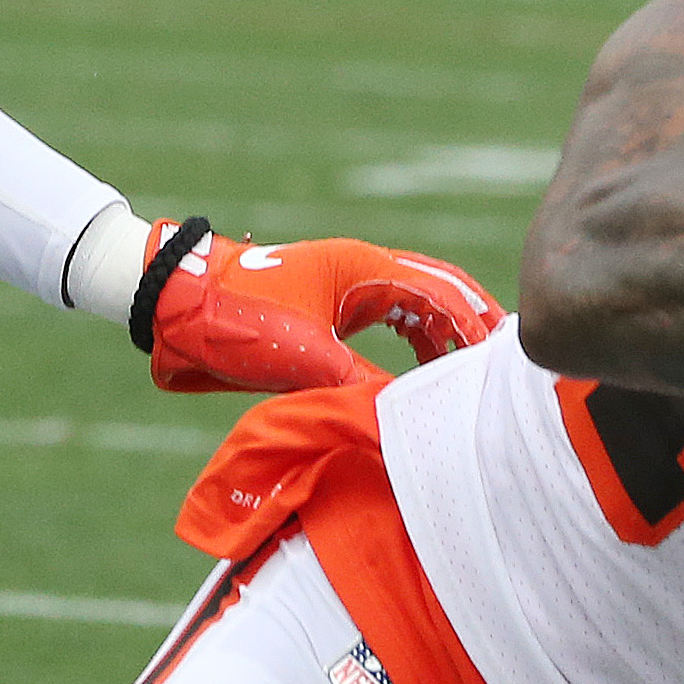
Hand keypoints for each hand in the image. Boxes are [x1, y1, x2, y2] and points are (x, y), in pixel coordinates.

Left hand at [131, 217, 504, 393]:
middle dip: (475, 326)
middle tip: (506, 367)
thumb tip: (403, 416)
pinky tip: (428, 375)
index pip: (442, 293)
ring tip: (474, 377)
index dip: (477, 326)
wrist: (177, 303)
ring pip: (419, 304)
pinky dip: (419, 342)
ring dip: (448, 336)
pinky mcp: (333, 305)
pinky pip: (393, 318)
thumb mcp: (300, 356)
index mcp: (366, 268)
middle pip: (441, 291)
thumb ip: (356, 383)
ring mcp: (349, 285)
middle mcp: (365, 270)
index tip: (505, 362)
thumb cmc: (234, 318)